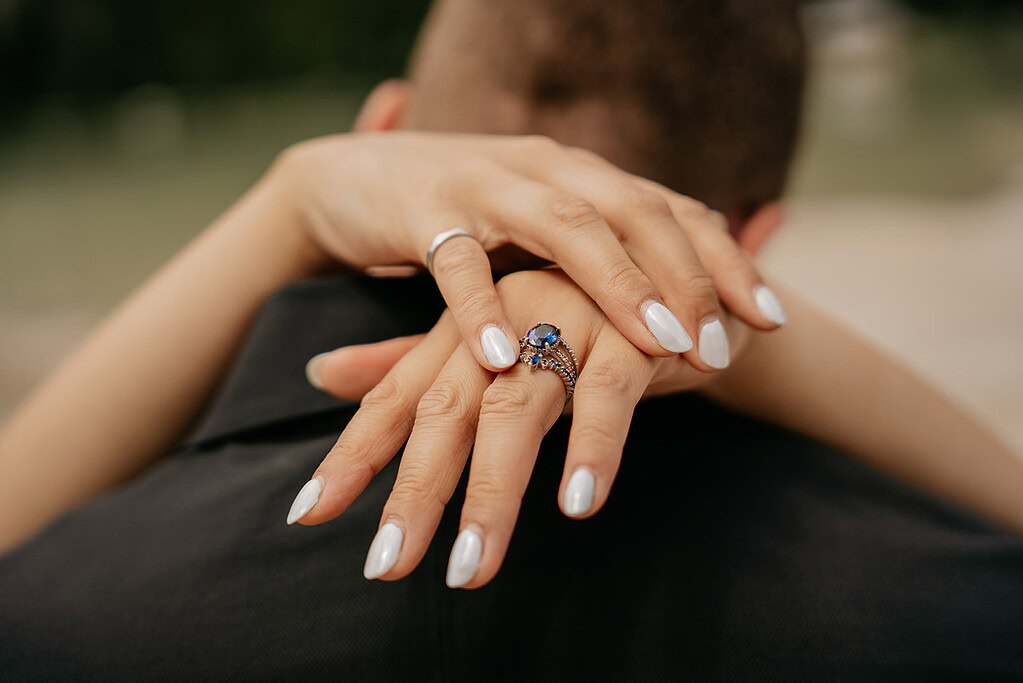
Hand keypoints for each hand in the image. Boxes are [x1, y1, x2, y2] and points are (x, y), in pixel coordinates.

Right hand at [272, 131, 783, 373]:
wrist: (354, 178)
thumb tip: (673, 312)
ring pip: (564, 226)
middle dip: (686, 278)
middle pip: (633, 211)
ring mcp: (484, 183)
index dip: (724, 259)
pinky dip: (482, 308)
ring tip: (659, 346)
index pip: (668, 208)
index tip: (770, 319)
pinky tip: (504, 359)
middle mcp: (544, 168)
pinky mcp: (421, 210)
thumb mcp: (537, 233)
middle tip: (721, 346)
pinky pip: (457, 261)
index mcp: (579, 175)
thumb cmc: (462, 219)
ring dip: (618, 285)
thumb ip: (596, 258)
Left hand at [292, 269, 748, 587]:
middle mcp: (505, 322)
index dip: (353, 456)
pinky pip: (609, 396)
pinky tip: (578, 504)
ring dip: (493, 494)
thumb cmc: (574, 319)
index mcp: (465, 328)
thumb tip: (319, 373)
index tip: (308, 515)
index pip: (397, 398)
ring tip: (472, 567)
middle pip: (446, 412)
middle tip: (387, 564)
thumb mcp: (487, 342)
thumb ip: (410, 363)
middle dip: (415, 492)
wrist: (677, 279)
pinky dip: (593, 449)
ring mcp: (567, 322)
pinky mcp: (632, 333)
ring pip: (517, 413)